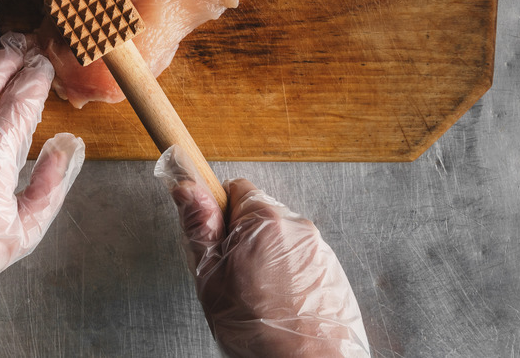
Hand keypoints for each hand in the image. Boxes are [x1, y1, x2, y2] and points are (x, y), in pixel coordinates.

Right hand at [155, 147, 368, 357]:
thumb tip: (187, 188)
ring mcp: (319, 249)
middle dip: (242, 239)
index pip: (236, 188)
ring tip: (258, 297)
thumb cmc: (260, 331)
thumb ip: (200, 227)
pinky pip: (301, 261)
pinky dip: (288, 277)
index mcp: (264, 221)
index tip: (213, 235)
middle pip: (258, 215)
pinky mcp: (333, 271)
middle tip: (232, 276)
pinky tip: (279, 304)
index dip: (218, 212)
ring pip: (279, 240)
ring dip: (266, 259)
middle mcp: (297, 227)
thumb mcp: (211, 277)